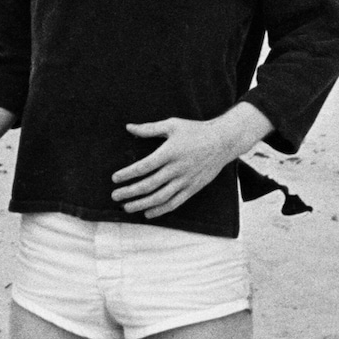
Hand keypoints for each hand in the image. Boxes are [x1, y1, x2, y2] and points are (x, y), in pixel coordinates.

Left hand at [112, 108, 266, 216]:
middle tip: (115, 196)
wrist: (224, 141)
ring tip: (127, 207)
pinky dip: (161, 210)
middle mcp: (178, 168)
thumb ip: (149, 129)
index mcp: (170, 152)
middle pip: (149, 185)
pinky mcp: (194, 188)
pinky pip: (176, 202)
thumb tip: (128, 127)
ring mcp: (186, 180)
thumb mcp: (172, 125)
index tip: (115, 178)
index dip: (128, 174)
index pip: (144, 166)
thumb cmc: (195, 131)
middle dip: (130, 192)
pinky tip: (148, 213)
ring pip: (161, 197)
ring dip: (142, 204)